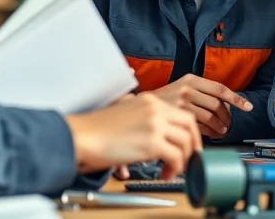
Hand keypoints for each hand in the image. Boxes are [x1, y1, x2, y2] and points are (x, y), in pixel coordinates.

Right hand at [64, 92, 201, 177]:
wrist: (81, 136)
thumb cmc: (95, 129)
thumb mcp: (124, 112)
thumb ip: (143, 118)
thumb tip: (156, 137)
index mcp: (150, 101)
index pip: (181, 113)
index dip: (189, 131)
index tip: (187, 144)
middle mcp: (156, 109)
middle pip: (190, 124)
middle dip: (194, 143)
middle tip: (190, 158)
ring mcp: (155, 124)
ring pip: (186, 141)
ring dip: (183, 159)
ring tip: (173, 170)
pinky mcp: (152, 142)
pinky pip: (176, 156)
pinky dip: (175, 168)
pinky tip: (165, 174)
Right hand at [151, 74, 252, 138]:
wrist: (133, 108)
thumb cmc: (159, 101)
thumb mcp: (179, 89)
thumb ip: (199, 93)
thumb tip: (224, 105)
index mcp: (190, 79)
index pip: (219, 89)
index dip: (236, 99)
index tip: (248, 106)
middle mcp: (186, 89)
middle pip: (217, 105)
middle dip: (227, 117)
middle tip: (228, 125)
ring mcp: (181, 104)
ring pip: (210, 118)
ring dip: (219, 127)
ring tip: (220, 132)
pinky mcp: (176, 118)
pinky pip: (200, 128)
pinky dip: (208, 134)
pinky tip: (209, 136)